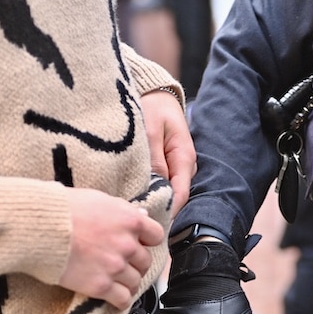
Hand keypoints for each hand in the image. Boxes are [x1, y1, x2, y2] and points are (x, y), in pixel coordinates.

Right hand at [61, 188, 163, 308]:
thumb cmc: (63, 209)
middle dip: (136, 263)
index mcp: (129, 220)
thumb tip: (142, 217)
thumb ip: (123, 211)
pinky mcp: (100, 286)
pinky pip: (123, 299)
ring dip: (128, 282)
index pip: (156, 236)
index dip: (147, 241)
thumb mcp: (98, 199)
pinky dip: (121, 300)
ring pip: (136, 282)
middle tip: (124, 264)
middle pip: (145, 261)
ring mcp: (115, 266)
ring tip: (117, 281)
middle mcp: (127, 245)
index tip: (139, 244)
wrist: (40, 228)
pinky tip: (114, 297)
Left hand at [140, 89, 195, 213]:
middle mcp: (183, 167)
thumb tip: (153, 187)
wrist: (154, 93)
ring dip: (149, 198)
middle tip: (131, 216)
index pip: (180, 195)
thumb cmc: (152, 107)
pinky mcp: (165, 167)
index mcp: (184, 157)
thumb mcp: (149, 129)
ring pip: (164, 192)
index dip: (166, 210)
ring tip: (128, 207)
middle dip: (155, 206)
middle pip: (173, 197)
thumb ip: (153, 159)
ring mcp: (175, 168)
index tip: (146, 220)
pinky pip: (158, 184)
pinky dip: (146, 188)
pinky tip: (130, 193)